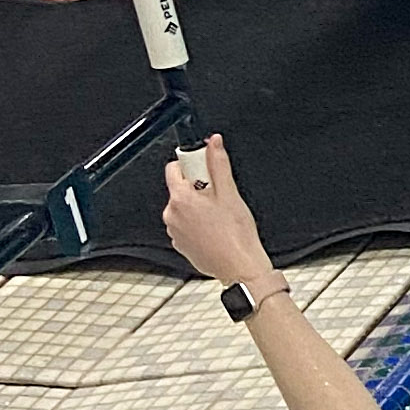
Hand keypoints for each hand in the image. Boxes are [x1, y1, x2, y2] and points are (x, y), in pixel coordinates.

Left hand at [160, 132, 274, 284]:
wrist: (238, 267)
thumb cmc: (235, 235)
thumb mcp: (230, 193)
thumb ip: (218, 164)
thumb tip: (213, 143)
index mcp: (180, 199)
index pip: (174, 168)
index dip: (192, 164)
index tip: (206, 168)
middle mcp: (171, 215)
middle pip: (180, 188)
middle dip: (198, 187)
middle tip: (220, 195)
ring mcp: (174, 231)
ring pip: (184, 207)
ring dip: (198, 206)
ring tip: (220, 215)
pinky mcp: (180, 244)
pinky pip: (186, 224)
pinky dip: (198, 222)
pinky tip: (216, 228)